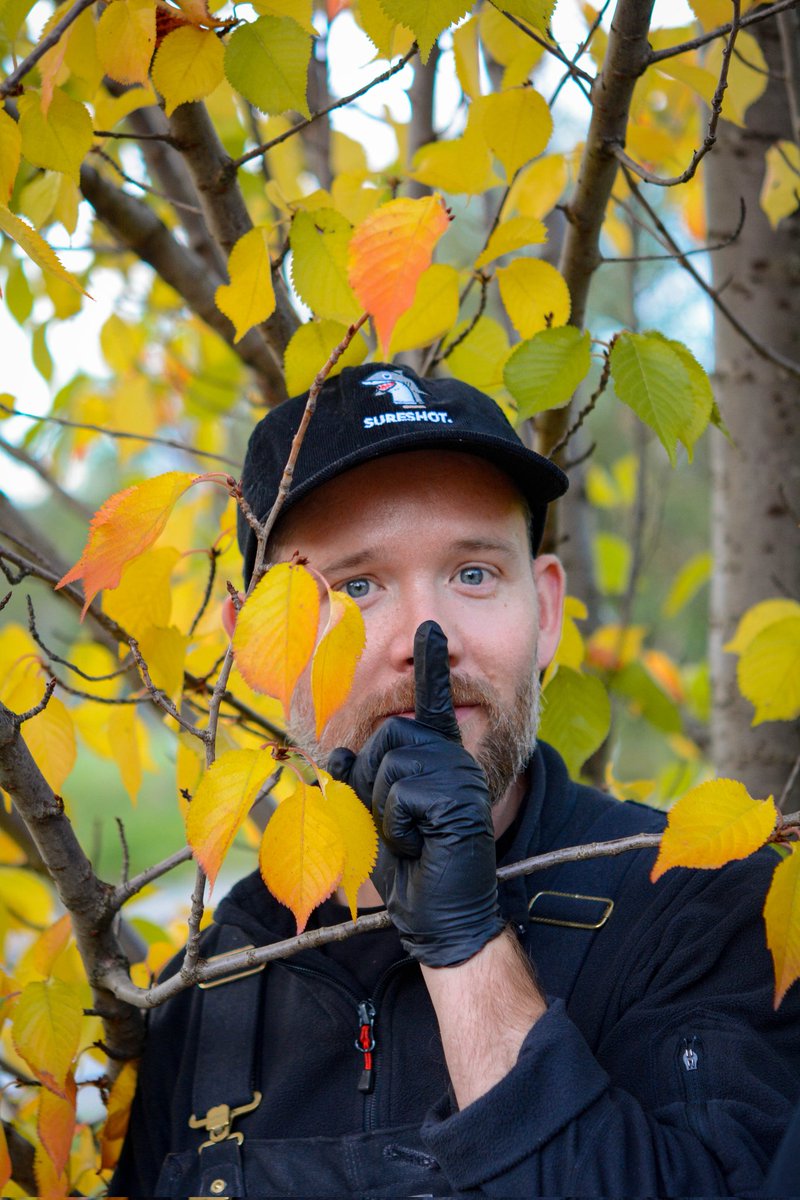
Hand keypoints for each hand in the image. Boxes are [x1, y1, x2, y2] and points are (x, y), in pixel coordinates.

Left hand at [328, 621, 503, 966]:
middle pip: (386, 736)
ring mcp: (457, 773)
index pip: (433, 700)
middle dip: (373, 783)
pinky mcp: (456, 798)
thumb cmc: (410, 861)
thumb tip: (339, 754)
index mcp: (437, 753)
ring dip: (384, 810)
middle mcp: (452, 754)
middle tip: (400, 822)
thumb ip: (360, 779)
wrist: (444, 910)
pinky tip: (424, 845)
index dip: (430, 663)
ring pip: (387, 765)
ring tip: (413, 835)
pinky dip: (398, 828)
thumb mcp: (375, 814)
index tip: (431, 628)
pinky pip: (399, 795)